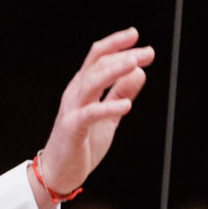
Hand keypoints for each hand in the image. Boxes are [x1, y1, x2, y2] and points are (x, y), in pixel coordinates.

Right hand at [33, 29, 154, 206]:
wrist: (59, 173)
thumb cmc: (82, 144)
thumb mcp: (107, 116)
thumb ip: (120, 94)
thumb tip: (139, 72)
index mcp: (82, 88)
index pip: (97, 57)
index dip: (115, 44)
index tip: (135, 35)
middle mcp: (75, 94)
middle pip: (97, 65)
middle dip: (123, 55)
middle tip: (148, 52)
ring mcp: (72, 110)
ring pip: (92, 82)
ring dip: (114, 71)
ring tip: (136, 65)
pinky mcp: (72, 129)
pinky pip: (90, 114)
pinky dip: (108, 108)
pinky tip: (126, 106)